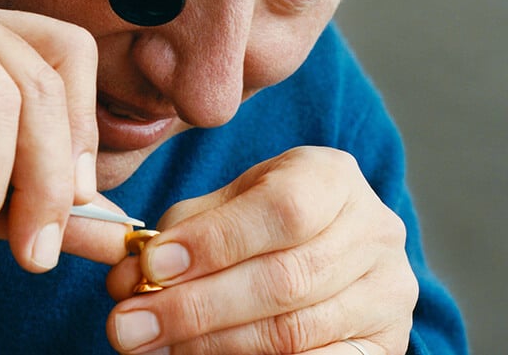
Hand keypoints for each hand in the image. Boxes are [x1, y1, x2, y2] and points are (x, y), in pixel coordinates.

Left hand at [105, 147, 417, 353]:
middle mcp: (373, 233)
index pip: (282, 209)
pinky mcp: (384, 346)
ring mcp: (387, 294)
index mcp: (333, 178)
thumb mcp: (226, 202)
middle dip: (195, 307)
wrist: (325, 245)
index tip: (151, 266)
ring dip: (209, 345)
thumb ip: (183, 231)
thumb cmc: (262, 217)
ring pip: (292, 333)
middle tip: (129, 325)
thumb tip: (130, 277)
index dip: (214, 242)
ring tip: (150, 345)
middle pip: (285, 279)